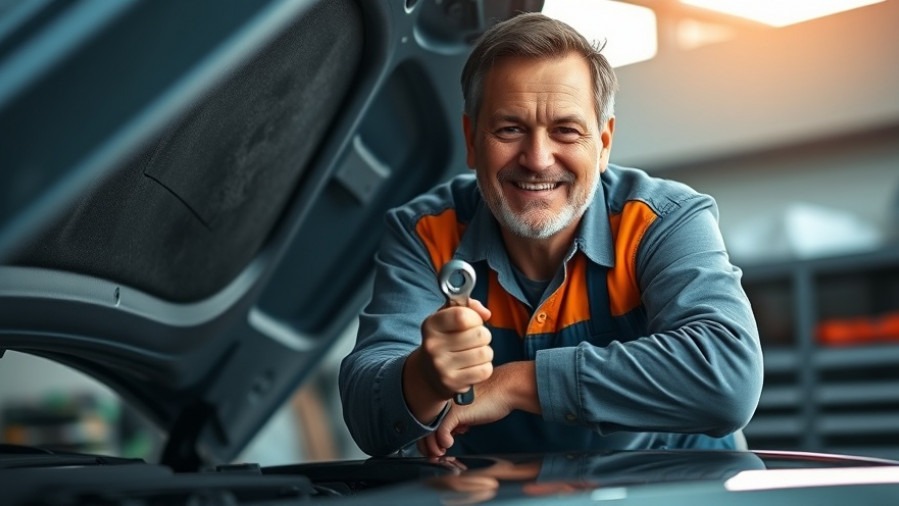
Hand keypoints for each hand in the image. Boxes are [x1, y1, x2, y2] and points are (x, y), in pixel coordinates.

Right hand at [403, 299, 492, 422]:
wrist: (428, 372)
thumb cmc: (445, 339)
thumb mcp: (449, 317)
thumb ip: (468, 306)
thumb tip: (486, 313)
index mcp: (431, 325)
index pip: (463, 316)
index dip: (475, 318)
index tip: (472, 322)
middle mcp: (433, 346)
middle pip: (480, 335)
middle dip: (483, 335)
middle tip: (474, 340)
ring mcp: (441, 366)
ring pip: (485, 353)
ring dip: (485, 352)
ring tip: (474, 353)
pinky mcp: (452, 383)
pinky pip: (485, 371)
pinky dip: (484, 367)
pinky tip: (473, 366)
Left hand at [417, 361, 539, 456]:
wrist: (506, 388)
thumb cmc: (492, 397)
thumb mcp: (469, 410)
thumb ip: (457, 420)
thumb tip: (450, 436)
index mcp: (445, 399)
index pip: (429, 420)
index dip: (429, 437)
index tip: (435, 449)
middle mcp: (443, 401)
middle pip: (426, 426)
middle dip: (428, 445)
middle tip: (435, 455)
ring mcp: (448, 406)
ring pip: (431, 431)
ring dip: (434, 447)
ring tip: (441, 454)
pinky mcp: (456, 413)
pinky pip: (441, 432)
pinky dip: (443, 441)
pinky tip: (449, 445)